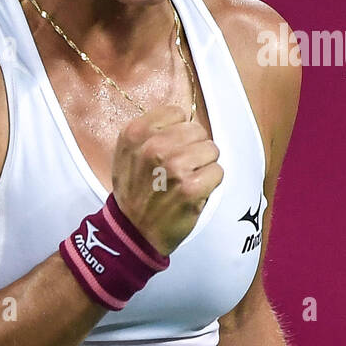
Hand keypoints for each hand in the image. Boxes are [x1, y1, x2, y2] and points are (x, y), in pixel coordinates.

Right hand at [109, 104, 222, 254]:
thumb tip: (183, 118)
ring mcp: (173, 167)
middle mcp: (153, 147)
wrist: (133, 231)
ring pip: (211, 149)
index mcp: (135, 134)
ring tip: (188, 180)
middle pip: (198, 130)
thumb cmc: (135, 190)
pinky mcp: (191, 188)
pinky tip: (195, 192)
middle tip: (181, 169)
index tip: (171, 149)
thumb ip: (149, 131)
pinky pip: (218, 171)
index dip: (179, 132)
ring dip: (205, 165)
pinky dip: (211, 183)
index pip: (177, 113)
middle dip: (194, 148)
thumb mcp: (127, 153)